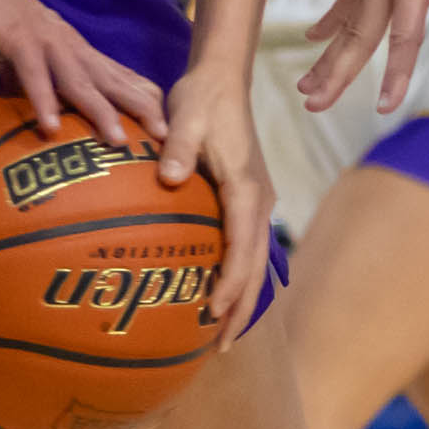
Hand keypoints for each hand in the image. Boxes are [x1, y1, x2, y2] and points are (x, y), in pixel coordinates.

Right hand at [0, 0, 164, 147]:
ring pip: (79, 79)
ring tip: (118, 141)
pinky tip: (51, 127)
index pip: (114, 74)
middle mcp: (67, 43)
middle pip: (110, 79)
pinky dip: (42, 100)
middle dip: (139, 107)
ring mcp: (44, 39)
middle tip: (165, 136)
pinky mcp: (17, 38)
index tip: (165, 124)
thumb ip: (33, 82)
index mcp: (70, 47)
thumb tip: (42, 113)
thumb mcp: (18, 55)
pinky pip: (33, 73)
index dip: (140, 98)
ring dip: (99, 110)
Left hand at [150, 60, 272, 348]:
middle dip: (241, 308)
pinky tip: (218, 296)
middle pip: (255, 265)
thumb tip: (169, 177)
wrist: (223, 80)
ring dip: (242, 298)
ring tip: (221, 336)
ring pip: (255, 261)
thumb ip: (177, 146)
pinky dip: (237, 276)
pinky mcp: (247, 201)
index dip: (231, 281)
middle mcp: (259, 201)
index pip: (242, 245)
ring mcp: (257, 203)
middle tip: (219, 347)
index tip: (214, 310)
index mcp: (247, 188)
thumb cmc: (202, 100)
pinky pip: (246, 248)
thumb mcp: (186, 117)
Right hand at [306, 0, 428, 114]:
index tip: (384, 107)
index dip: (395, 73)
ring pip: (348, 22)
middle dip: (337, 73)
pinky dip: (332, 20)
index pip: (403, 37)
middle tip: (314, 105)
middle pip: (359, 36)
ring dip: (327, 55)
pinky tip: (316, 37)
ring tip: (307, 85)